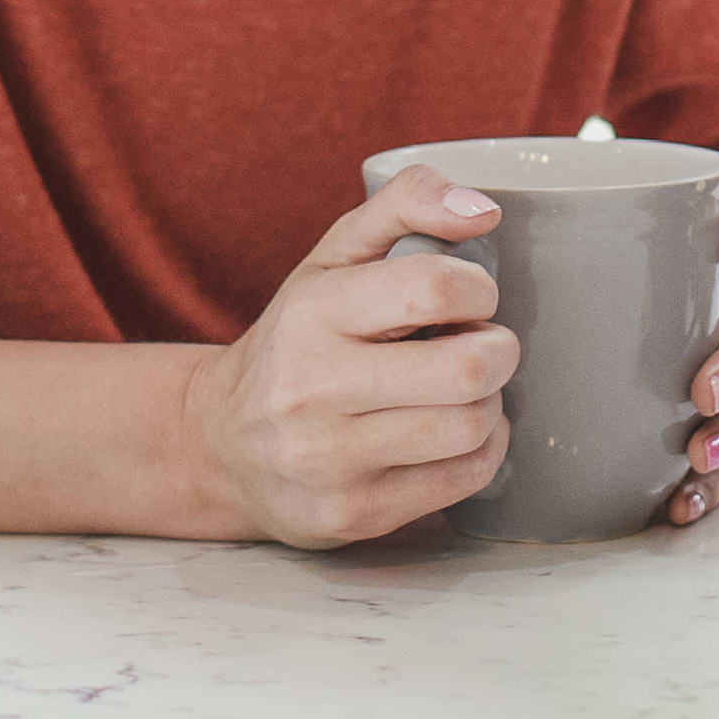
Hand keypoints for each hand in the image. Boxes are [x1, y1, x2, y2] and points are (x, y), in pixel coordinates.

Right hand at [181, 166, 515, 547]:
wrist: (220, 443)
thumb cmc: (297, 339)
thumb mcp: (333, 255)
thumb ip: (405, 203)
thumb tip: (483, 210)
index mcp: (313, 311)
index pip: (433, 288)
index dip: (478, 289)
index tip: (470, 297)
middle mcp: (313, 388)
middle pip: (467, 370)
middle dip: (498, 351)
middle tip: (482, 346)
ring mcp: (331, 460)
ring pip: (470, 428)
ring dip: (490, 404)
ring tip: (463, 391)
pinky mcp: (352, 515)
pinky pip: (463, 479)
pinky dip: (481, 450)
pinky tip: (454, 432)